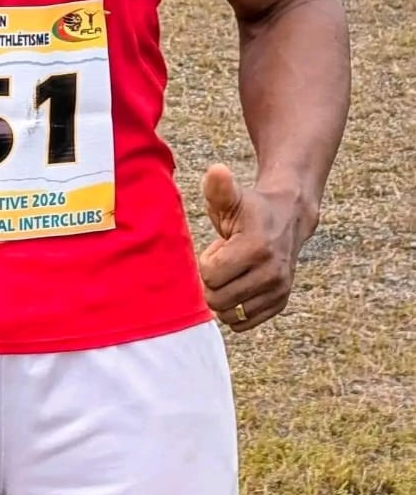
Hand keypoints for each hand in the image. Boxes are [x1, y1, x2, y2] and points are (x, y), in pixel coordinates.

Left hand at [197, 163, 305, 332]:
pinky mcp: (280, 304)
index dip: (207, 260)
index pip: (210, 275)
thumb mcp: (231, 195)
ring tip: (233, 272)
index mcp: (257, 248)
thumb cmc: (250, 207)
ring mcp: (278, 291)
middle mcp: (272, 274)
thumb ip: (218, 186)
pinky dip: (234, 310)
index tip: (220, 245)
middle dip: (212, 280)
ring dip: (223, 295)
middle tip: (224, 260)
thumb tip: (217, 170)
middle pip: (217, 299)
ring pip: (229, 314)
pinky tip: (239, 286)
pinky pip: (243, 323)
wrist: (287, 218)